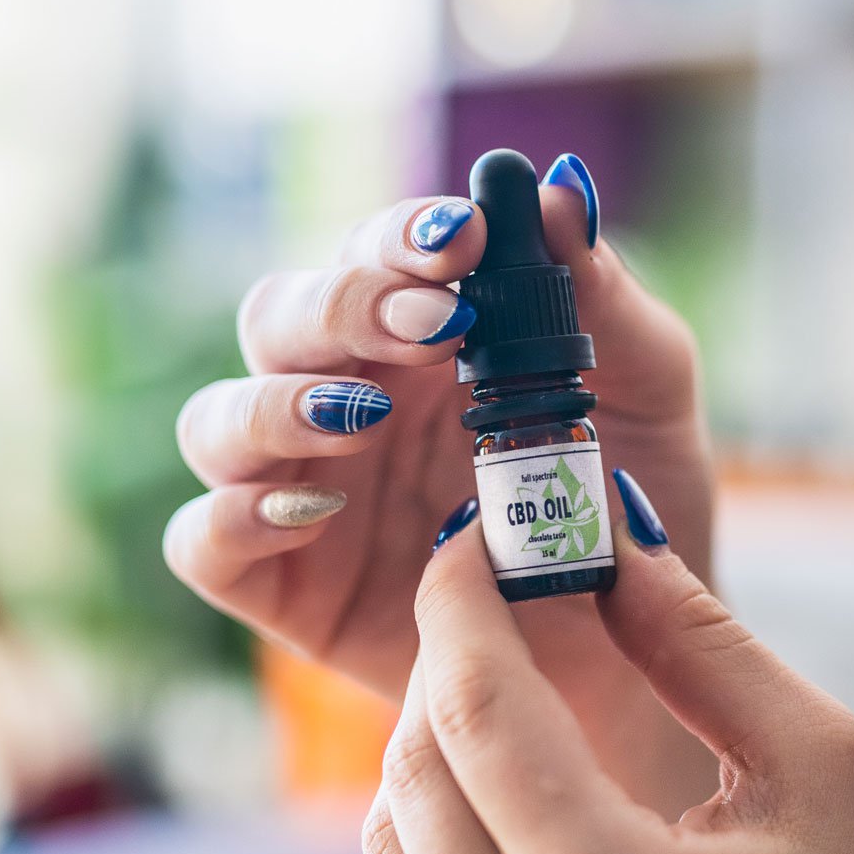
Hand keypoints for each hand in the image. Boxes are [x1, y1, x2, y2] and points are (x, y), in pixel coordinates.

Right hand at [162, 159, 715, 812]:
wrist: (641, 660)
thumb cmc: (637, 509)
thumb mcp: (649, 397)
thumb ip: (607, 300)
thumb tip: (557, 192)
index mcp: (426, 337)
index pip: (382, 254)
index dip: (405, 238)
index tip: (464, 243)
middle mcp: (350, 398)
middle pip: (281, 318)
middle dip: (342, 307)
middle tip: (430, 328)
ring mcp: (309, 490)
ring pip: (219, 419)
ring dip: (277, 405)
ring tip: (365, 420)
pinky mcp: (285, 584)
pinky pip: (203, 542)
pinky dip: (232, 518)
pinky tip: (308, 510)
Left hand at [362, 477, 853, 853]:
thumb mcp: (816, 767)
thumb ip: (704, 644)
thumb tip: (604, 540)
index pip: (480, 711)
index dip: (460, 605)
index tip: (470, 541)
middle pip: (413, 772)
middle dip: (446, 666)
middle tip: (491, 604)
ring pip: (392, 846)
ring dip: (436, 752)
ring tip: (512, 705)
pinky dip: (448, 844)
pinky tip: (521, 814)